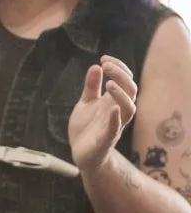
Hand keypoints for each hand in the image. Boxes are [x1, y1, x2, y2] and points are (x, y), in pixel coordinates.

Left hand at [68, 56, 137, 173]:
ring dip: (121, 95)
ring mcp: (114, 125)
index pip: (125, 80)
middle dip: (121, 76)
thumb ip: (91, 86)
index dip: (118, 67)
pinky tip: (112, 109)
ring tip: (109, 84)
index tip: (104, 58)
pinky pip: (115, 129)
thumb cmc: (87, 127)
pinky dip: (115, 119)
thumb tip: (96, 66)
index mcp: (113, 101)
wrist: (81, 154)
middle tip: (106, 65)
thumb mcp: (86, 103)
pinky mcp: (106, 140)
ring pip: (129, 109)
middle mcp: (118, 111)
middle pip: (131, 90)